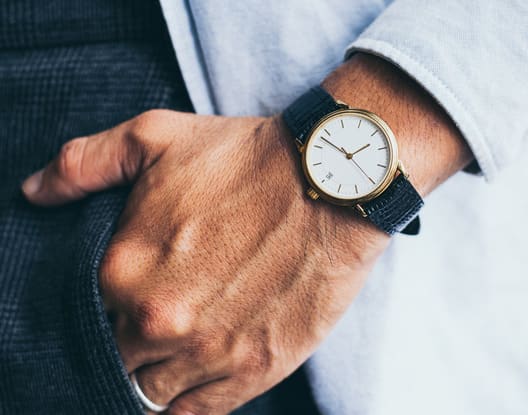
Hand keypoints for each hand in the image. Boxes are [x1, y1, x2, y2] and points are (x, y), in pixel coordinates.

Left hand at [22, 110, 387, 413]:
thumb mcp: (155, 136)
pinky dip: (187, 402)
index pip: (84, 317)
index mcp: (123, 272)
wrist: (330, 183)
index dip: (102, 309)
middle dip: (128, 343)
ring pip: (153, 394)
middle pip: (118, 360)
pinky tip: (193, 378)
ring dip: (157, 375)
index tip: (125, 297)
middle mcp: (160, 323)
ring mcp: (209, 353)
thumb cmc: (246, 158)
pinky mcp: (255, 370)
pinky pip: (198, 412)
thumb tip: (33, 191)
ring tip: (175, 348)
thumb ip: (81, 164)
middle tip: (155, 319)